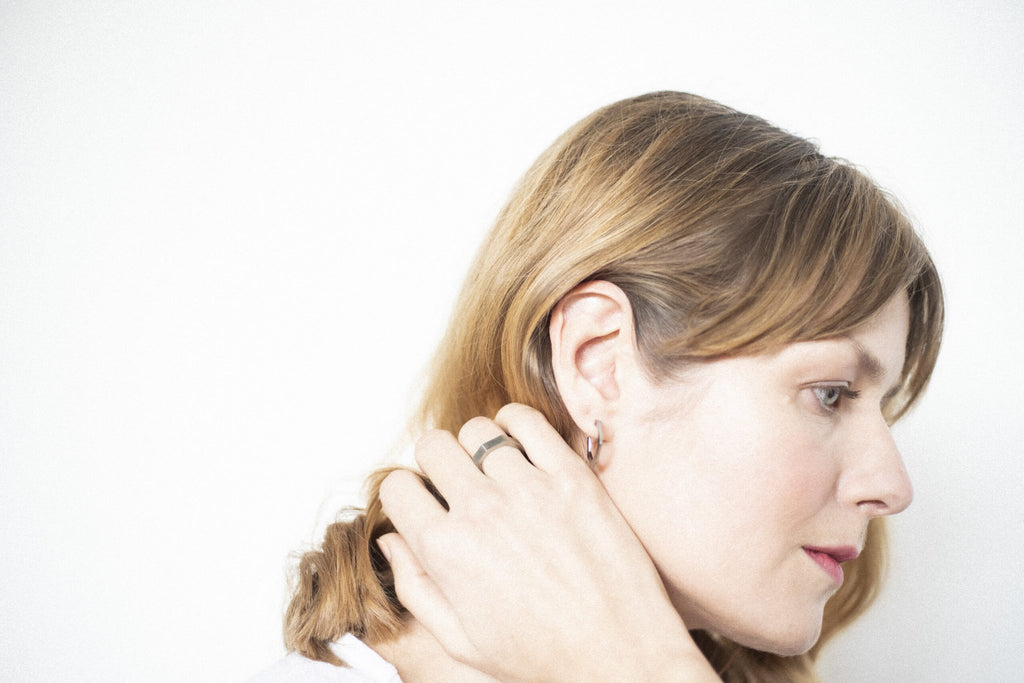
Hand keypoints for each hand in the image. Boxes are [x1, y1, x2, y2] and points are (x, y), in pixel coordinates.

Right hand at [378, 404, 717, 681]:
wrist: (620, 655)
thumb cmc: (544, 655)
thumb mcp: (461, 641)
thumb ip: (414, 587)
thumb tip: (392, 541)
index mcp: (447, 552)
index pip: (397, 486)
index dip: (405, 494)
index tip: (423, 502)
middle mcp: (482, 512)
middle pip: (433, 446)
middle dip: (436, 462)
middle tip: (455, 482)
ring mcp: (529, 489)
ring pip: (478, 430)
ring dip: (478, 447)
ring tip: (493, 470)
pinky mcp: (572, 477)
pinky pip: (528, 420)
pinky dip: (515, 423)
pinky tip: (519, 446)